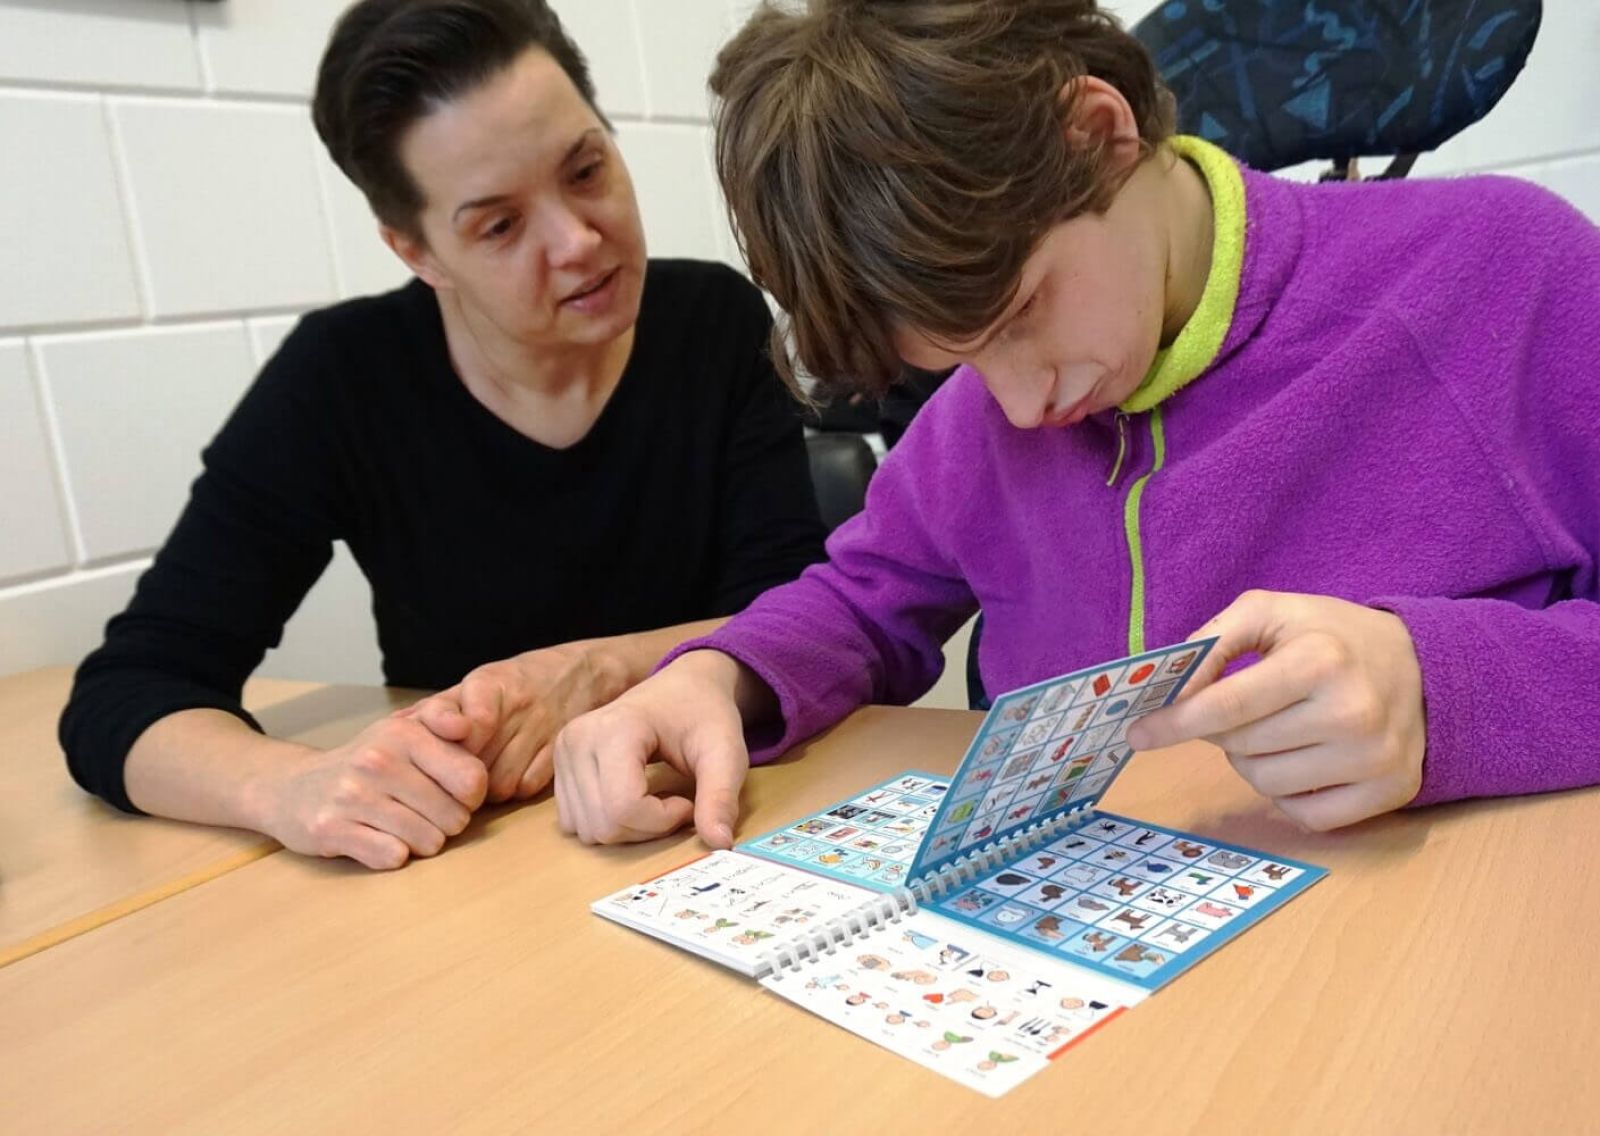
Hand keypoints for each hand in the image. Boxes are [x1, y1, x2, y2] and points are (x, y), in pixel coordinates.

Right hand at [252, 717, 488, 869]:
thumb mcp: (405, 731)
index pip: (472, 779)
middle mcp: (377, 761)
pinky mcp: (331, 830)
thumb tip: (467, 727)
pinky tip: (379, 839)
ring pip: (428, 842)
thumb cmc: (368, 763)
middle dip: (446, 822)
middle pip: (454, 817)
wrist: (293, 787)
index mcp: (403, 733)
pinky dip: (393, 855)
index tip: (454, 794)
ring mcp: (351, 796)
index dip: (472, 796)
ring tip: (401, 826)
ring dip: (421, 842)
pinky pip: (393, 857)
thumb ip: (444, 723)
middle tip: (423, 813)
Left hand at [398, 644, 625, 803]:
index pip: (471, 714)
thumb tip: (391, 727)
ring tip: (482, 775)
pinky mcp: (561, 752)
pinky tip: (512, 774)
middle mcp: (517, 704)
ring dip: (485, 788)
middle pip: (475, 760)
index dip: (453, 729)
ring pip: (498, 781)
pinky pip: (526, 788)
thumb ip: (437, 708)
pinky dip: (515, 789)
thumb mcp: (477, 684)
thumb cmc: (517, 683)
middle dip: (457, 773)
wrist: (584, 673)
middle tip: (450, 775)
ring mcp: (543, 729)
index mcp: (490, 683)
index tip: (452, 737)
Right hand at [552, 650, 754, 847]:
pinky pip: (577, 824)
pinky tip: (634, 799)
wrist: (684, 687)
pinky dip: (610, 825)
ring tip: (656, 797)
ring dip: (630, 830)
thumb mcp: (726, 752)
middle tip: (675, 802)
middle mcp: (577, 740)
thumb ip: (720, 796)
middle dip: (649, 828)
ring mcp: (563, 753)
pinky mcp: (559, 769)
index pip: (624, 808)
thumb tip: (720, 843)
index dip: (663, 820)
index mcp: (614, 729)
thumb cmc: (705, 714)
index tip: (688, 800)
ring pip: (589, 831)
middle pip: (604, 825)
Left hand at [1126, 590, 1425, 829]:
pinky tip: (1302, 759)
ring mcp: (1375, 758)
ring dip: (1251, 761)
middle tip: (1238, 710)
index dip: (1175, 723)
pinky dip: (1287, 793)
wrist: (1424, 665)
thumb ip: (1212, 641)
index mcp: (1319, 661)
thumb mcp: (1271, 612)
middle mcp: (1352, 713)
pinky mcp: (1391, 792)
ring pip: (1266, 784)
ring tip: (1274, 730)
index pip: (1227, 706)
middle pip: (1241, 747)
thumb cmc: (1331, 635)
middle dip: (1222, 731)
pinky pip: (1305, 814)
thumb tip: (1169, 690)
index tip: (1139, 734)